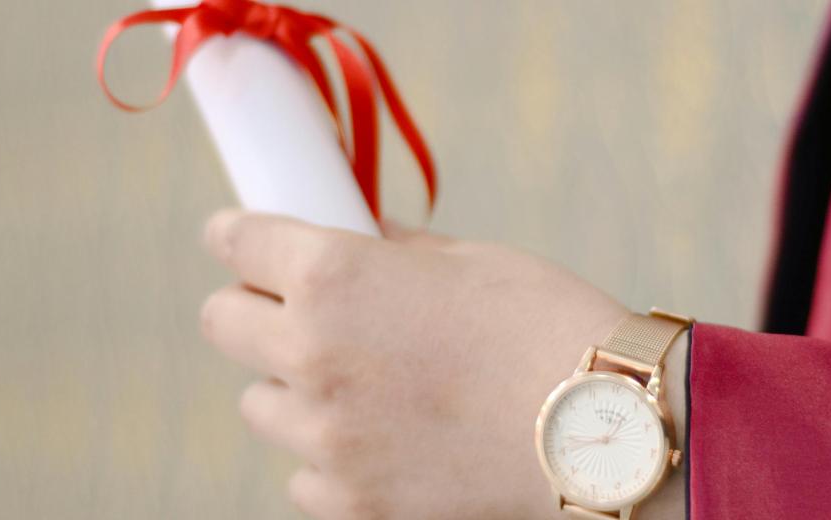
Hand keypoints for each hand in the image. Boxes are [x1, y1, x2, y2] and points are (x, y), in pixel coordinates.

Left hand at [198, 210, 683, 518]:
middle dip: (256, 309)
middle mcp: (311, 352)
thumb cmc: (551, 328)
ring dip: (297, 387)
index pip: (235, 242)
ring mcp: (326, 436)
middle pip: (223, 322)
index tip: (242, 241)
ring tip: (366, 386)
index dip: (238, 236)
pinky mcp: (351, 501)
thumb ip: (394, 252)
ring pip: (262, 404)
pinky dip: (333, 457)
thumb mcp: (470, 260)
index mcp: (335, 275)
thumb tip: (362, 244)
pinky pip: (306, 474)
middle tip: (304, 311)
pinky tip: (389, 442)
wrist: (607, 432)